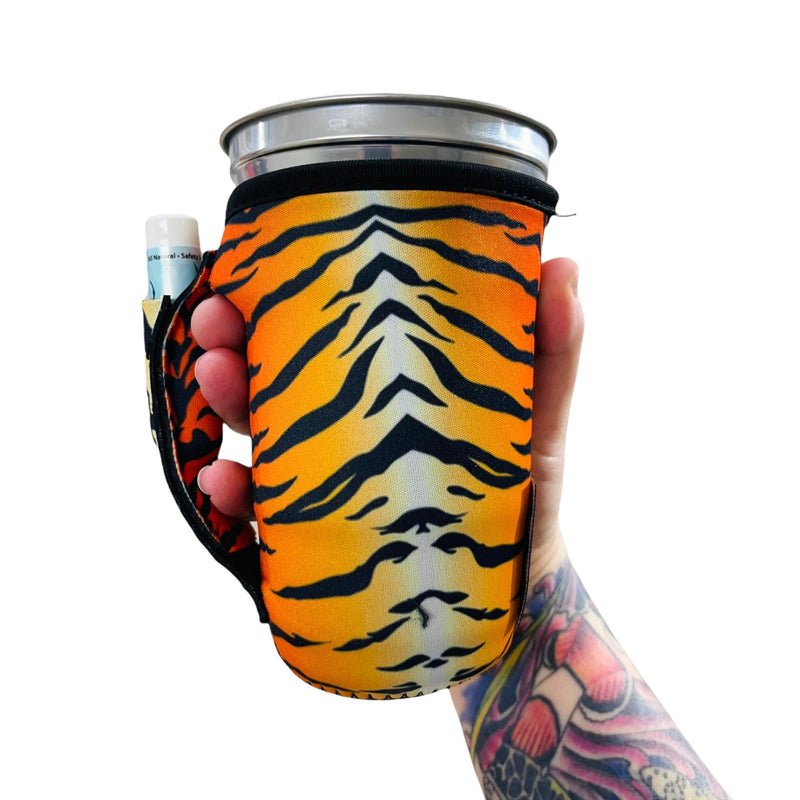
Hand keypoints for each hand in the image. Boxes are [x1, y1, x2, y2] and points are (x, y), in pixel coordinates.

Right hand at [191, 256, 582, 589]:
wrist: (514, 598)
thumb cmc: (525, 499)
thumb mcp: (536, 422)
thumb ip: (553, 353)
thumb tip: (565, 266)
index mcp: (388, 390)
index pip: (327, 333)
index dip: (285, 296)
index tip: (255, 265)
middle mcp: (346, 429)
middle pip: (275, 375)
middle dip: (236, 340)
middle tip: (217, 318)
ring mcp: (324, 483)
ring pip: (257, 433)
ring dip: (226, 401)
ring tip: (217, 377)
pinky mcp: (313, 539)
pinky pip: (260, 515)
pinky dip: (234, 495)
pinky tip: (226, 478)